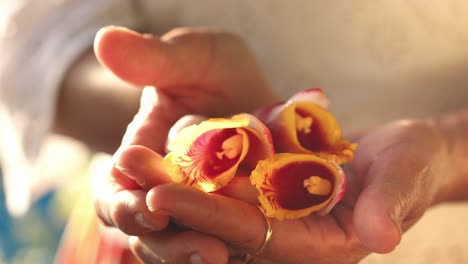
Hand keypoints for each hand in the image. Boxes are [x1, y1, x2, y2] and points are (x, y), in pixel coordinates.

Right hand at [92, 26, 277, 235]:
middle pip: (145, 227)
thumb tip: (106, 40)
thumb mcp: (192, 58)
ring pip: (177, 243)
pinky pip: (219, 244)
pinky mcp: (228, 223)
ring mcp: (194, 211)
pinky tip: (236, 254)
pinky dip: (224, 250)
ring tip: (213, 256)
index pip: (117, 188)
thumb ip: (154, 58)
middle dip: (159, 236)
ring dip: (188, 252)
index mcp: (140, 157)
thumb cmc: (216, 73)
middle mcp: (161, 191)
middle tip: (184, 239)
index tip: (144, 199)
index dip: (122, 198)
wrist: (256, 96)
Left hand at [127, 119, 451, 262]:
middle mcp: (287, 238)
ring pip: (213, 202)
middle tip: (126, 170)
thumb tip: (382, 237)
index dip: (207, 216)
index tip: (160, 196)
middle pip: (218, 222)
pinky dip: (191, 169)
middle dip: (172, 200)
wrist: (402, 153)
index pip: (252, 235)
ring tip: (129, 158)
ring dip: (171, 181)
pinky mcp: (267, 192)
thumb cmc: (411, 165)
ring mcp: (274, 215)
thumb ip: (390, 203)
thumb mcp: (406, 177)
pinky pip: (222, 184)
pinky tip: (158, 150)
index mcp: (316, 247)